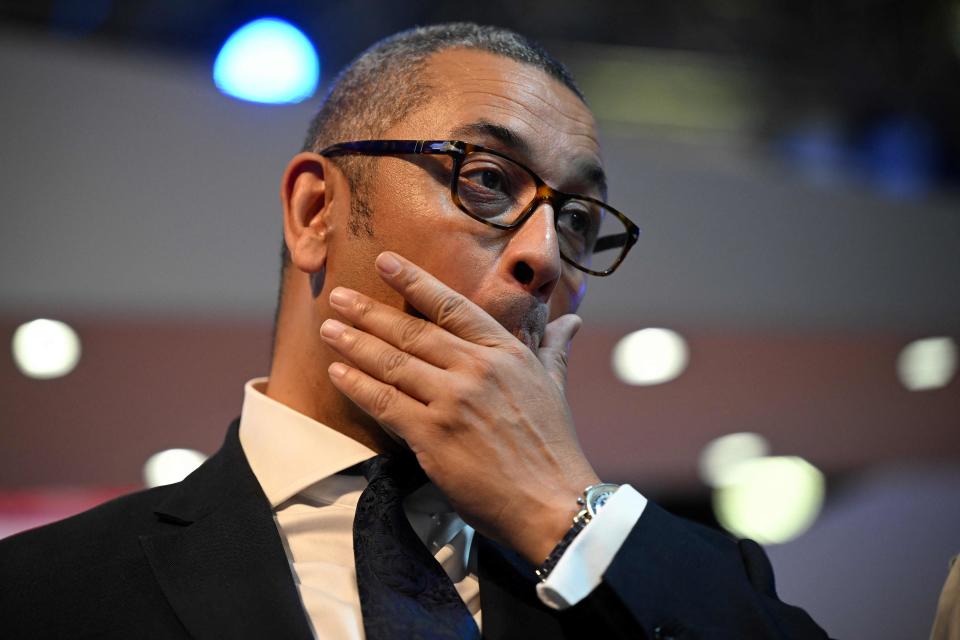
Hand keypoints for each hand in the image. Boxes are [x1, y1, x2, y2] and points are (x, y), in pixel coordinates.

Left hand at [320, 251, 599, 564]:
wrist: (553, 502)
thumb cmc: (554, 446)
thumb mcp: (554, 386)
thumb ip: (552, 348)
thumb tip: (570, 322)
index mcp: (505, 351)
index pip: (451, 305)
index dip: (414, 281)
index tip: (386, 261)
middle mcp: (476, 369)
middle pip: (412, 332)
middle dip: (369, 312)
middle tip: (339, 297)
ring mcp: (452, 401)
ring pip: (392, 363)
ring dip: (355, 343)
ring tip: (329, 328)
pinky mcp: (432, 436)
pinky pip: (384, 403)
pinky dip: (357, 385)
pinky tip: (337, 372)